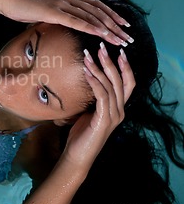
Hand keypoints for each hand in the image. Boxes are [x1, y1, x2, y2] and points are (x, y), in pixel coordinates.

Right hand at [0, 0, 133, 46]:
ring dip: (108, 29)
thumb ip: (54, 17)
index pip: (95, 6)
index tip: (123, 25)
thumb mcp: (42, 13)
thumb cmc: (22, 7)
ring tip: (120, 40)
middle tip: (128, 37)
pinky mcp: (53, 12)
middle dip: (116, 25)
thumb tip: (58, 25)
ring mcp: (61, 5)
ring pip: (91, 16)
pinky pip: (75, 21)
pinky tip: (100, 35)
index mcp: (67, 0)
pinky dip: (90, 28)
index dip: (112, 15)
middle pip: (98, 12)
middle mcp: (68, 0)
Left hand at [61, 42, 134, 168]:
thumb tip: (86, 81)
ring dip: (98, 69)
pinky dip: (94, 82)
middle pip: (120, 81)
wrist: (77, 156)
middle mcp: (119, 111)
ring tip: (88, 56)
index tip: (118, 51)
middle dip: (110, 62)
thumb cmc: (80, 134)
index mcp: (118, 108)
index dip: (125, 67)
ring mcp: (113, 116)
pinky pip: (101, 96)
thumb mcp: (88, 112)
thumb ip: (93, 99)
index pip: (128, 84)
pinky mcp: (104, 120)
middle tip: (101, 47)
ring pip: (110, 86)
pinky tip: (86, 72)